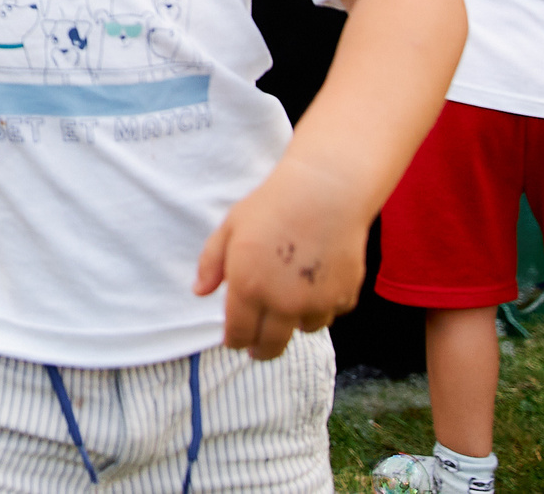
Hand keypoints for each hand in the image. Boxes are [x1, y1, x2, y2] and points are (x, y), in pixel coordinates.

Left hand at [194, 155, 367, 358]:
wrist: (325, 193)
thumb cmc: (272, 206)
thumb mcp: (230, 227)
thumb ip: (211, 263)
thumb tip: (199, 292)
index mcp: (248, 288)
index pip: (239, 333)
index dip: (235, 341)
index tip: (235, 342)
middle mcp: (282, 303)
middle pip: (270, 346)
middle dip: (261, 350)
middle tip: (258, 349)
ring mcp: (315, 303)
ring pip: (302, 329)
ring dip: (294, 323)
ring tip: (290, 303)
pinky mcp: (343, 297)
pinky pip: (329, 313)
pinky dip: (322, 306)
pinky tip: (316, 285)